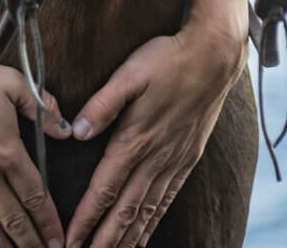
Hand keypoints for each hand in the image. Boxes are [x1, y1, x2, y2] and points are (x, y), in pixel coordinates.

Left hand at [64, 23, 247, 247]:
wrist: (215, 56)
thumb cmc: (167, 59)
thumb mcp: (129, 73)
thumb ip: (102, 104)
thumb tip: (75, 130)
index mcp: (136, 139)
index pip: (106, 188)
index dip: (87, 218)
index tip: (72, 239)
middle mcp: (156, 157)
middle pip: (126, 209)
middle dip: (105, 240)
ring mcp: (174, 161)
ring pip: (148, 210)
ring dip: (129, 238)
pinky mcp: (187, 159)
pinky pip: (168, 199)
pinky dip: (154, 222)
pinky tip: (145, 235)